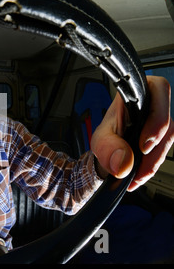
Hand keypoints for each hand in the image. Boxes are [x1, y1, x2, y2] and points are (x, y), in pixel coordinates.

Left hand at [91, 76, 173, 190]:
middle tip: (138, 168)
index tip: (143, 146)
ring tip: (133, 176)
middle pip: (167, 124)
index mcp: (138, 92)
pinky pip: (163, 154)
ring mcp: (161, 123)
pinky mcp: (164, 139)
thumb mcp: (100, 139)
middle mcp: (155, 105)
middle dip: (154, 150)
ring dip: (151, 163)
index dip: (155, 120)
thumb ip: (108, 147)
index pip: (158, 92)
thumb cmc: (107, 135)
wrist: (109, 151)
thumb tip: (123, 163)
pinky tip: (138, 176)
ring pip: (167, 142)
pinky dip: (150, 168)